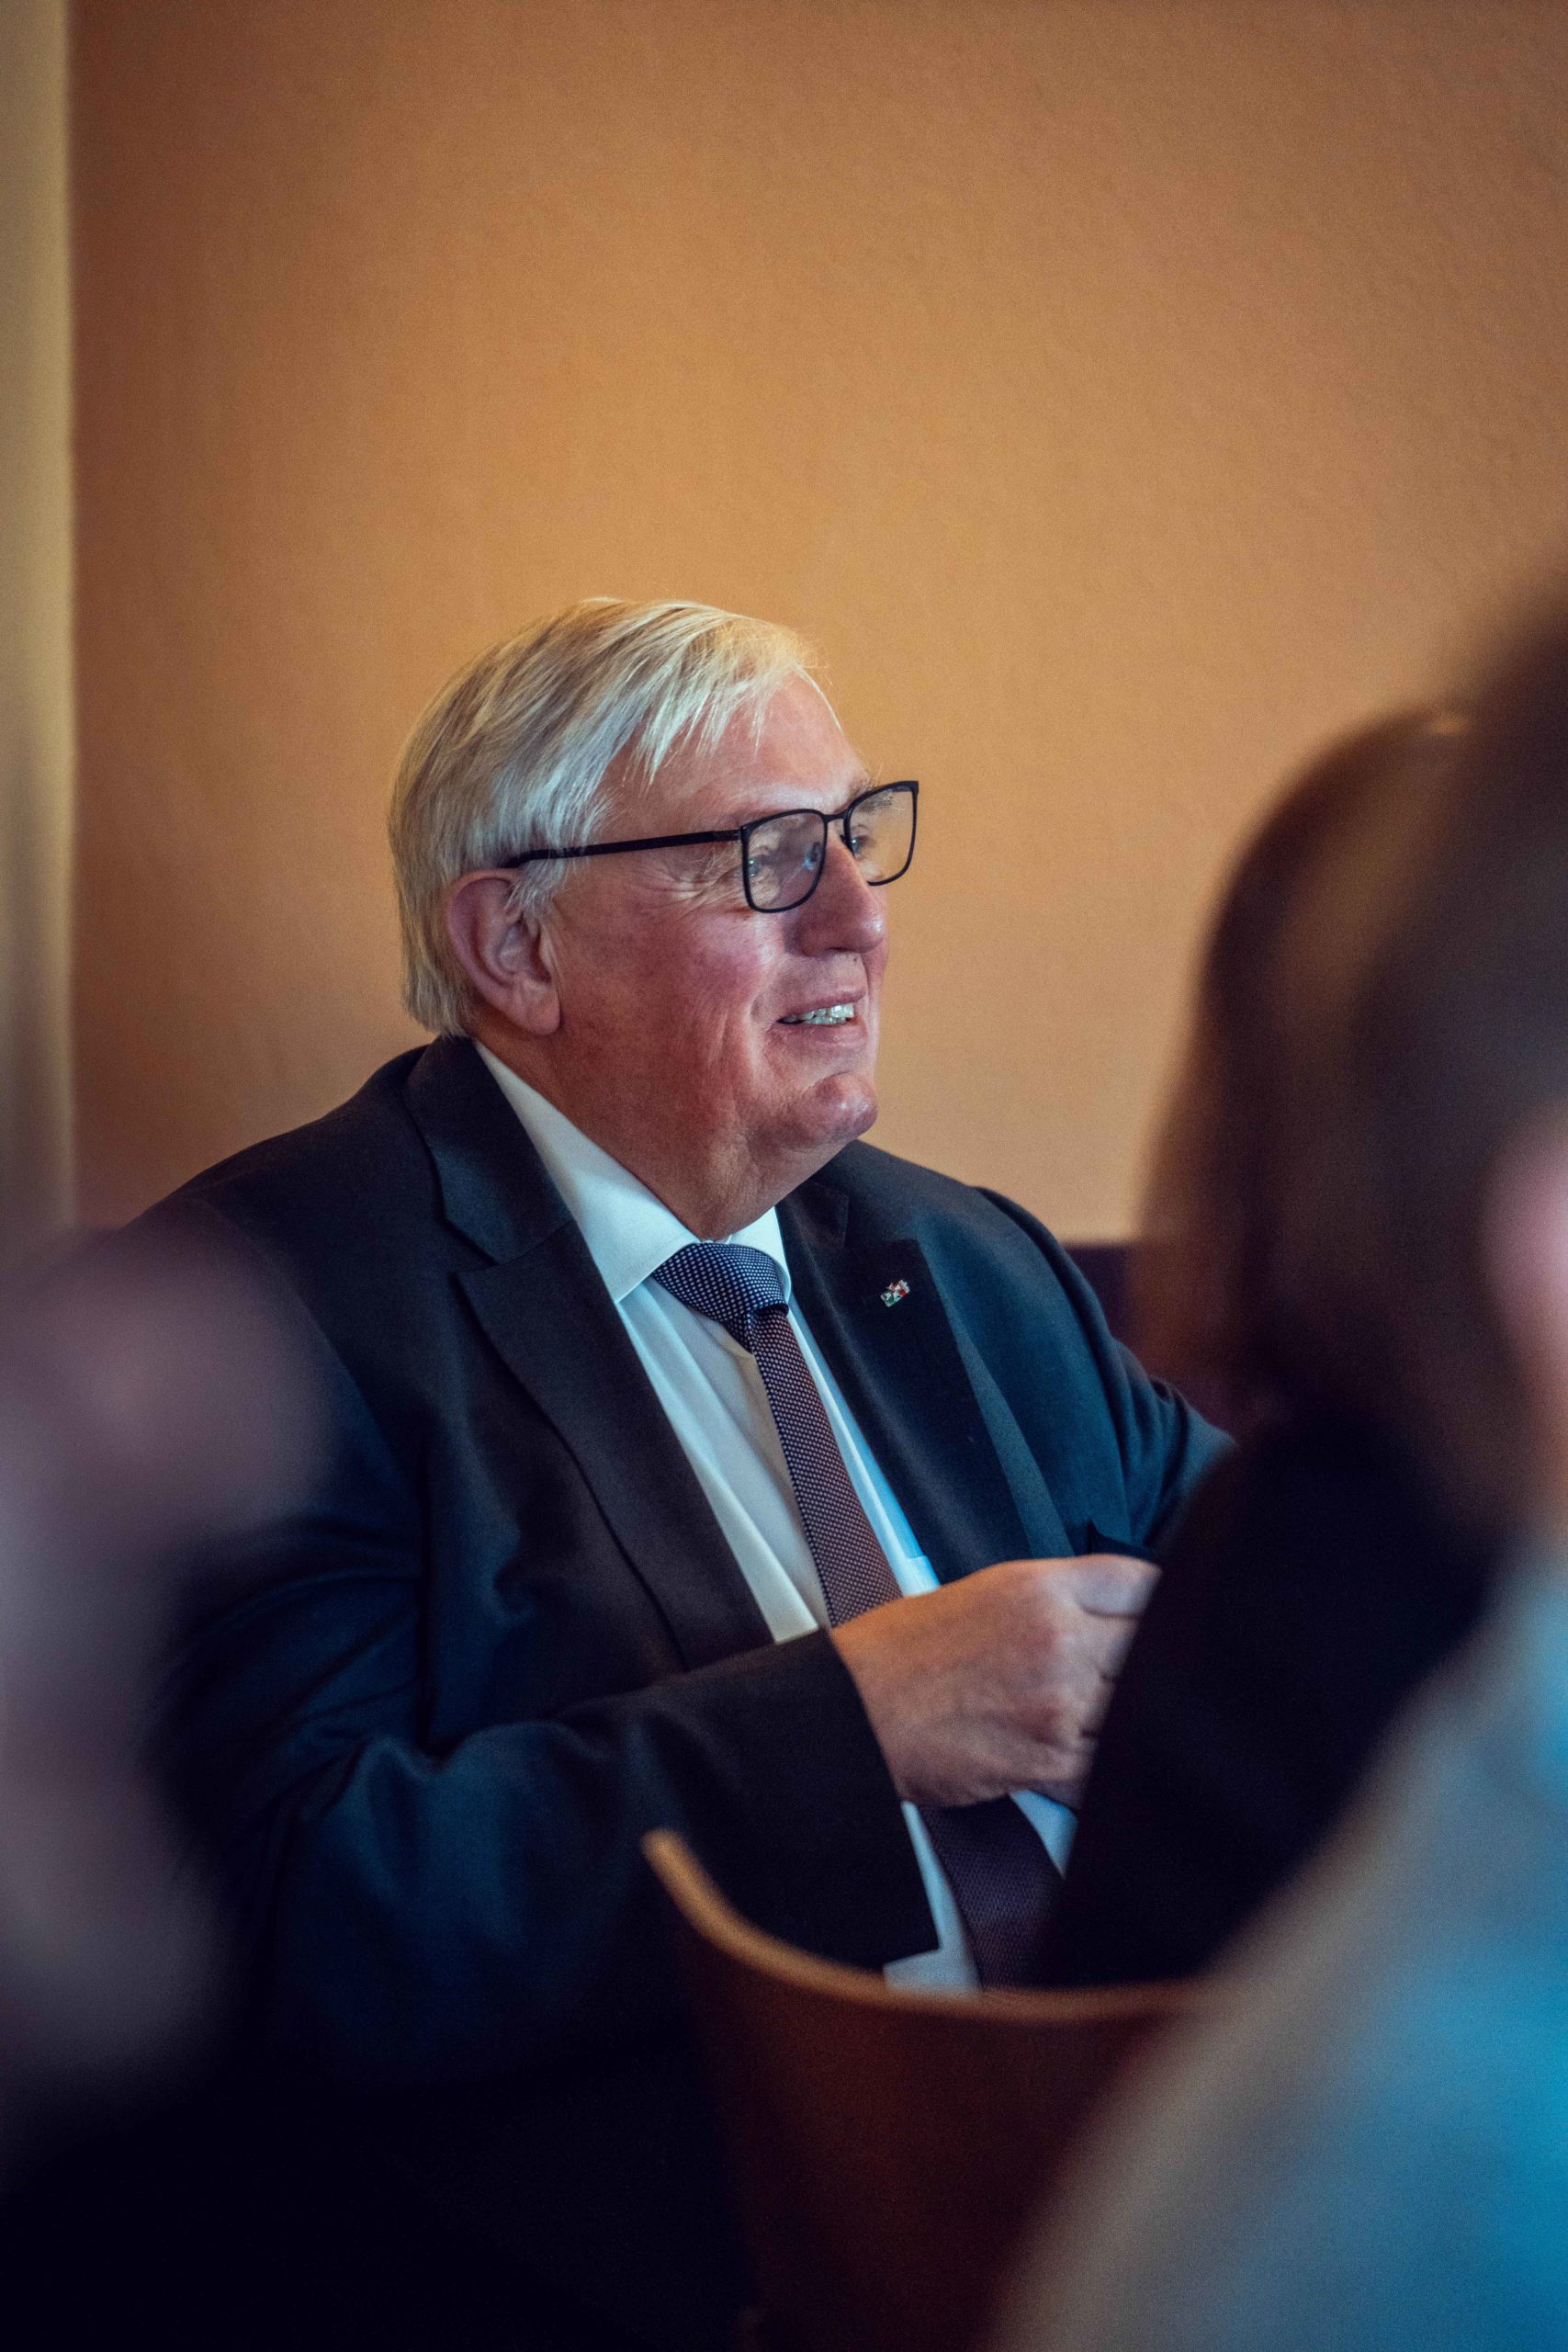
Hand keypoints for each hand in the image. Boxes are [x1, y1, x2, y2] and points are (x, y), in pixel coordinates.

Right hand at [830, 1553, 1155, 1808]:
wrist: (853, 1713)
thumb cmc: (900, 1652)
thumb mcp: (983, 1592)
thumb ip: (1053, 1599)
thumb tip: (1107, 1617)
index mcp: (1040, 1588)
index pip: (1141, 1582)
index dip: (1159, 1601)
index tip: (1159, 1617)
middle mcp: (1059, 1640)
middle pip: (1154, 1643)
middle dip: (1153, 1657)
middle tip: (1142, 1670)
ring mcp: (1062, 1704)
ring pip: (1143, 1705)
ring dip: (1138, 1712)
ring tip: (1122, 1714)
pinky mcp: (1052, 1761)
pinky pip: (1113, 1764)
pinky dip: (1112, 1764)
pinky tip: (1097, 1755)